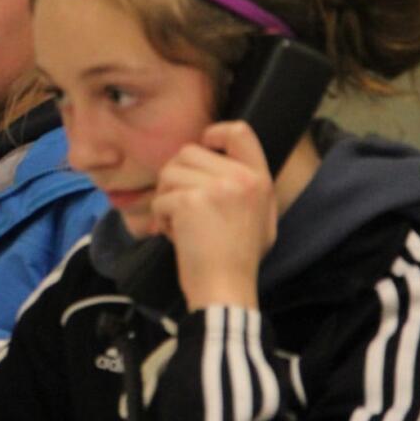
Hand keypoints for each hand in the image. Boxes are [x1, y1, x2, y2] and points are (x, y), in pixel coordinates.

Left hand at [152, 121, 277, 309]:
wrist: (226, 289)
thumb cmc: (238, 257)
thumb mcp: (259, 215)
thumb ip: (243, 184)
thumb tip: (214, 153)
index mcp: (260, 179)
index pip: (240, 132)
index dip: (215, 132)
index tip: (204, 146)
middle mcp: (240, 178)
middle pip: (188, 151)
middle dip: (175, 176)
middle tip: (180, 205)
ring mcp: (215, 188)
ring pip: (169, 173)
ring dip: (166, 198)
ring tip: (180, 222)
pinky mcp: (190, 202)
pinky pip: (160, 198)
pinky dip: (161, 217)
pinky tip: (175, 235)